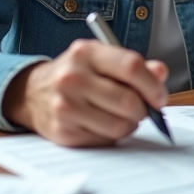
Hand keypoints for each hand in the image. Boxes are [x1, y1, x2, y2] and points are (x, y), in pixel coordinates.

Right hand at [2, 39, 168, 146]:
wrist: (33, 92)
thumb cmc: (76, 73)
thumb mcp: (101, 59)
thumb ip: (132, 66)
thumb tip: (160, 73)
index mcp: (86, 53)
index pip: (131, 67)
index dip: (152, 85)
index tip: (160, 97)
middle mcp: (72, 77)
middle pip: (128, 101)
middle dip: (143, 110)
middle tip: (143, 109)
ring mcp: (65, 106)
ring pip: (119, 125)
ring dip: (129, 124)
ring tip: (122, 116)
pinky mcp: (62, 131)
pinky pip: (104, 140)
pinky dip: (112, 135)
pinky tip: (103, 123)